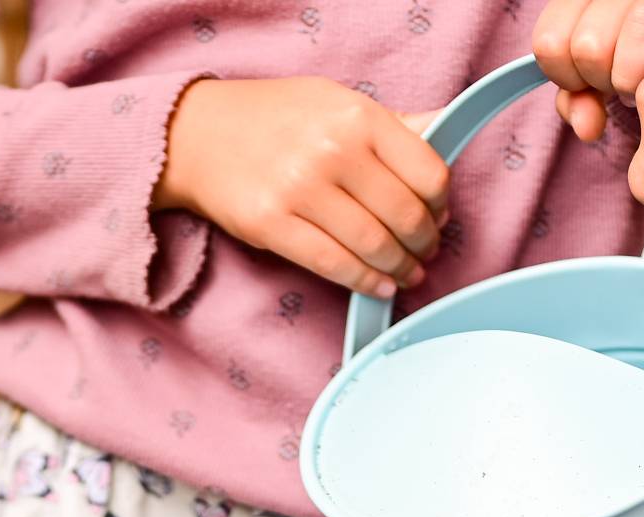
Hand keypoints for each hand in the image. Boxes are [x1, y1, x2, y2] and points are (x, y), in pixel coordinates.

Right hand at [154, 78, 447, 299]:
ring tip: (405, 273)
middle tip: (424, 252)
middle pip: (405, 216)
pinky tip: (378, 285)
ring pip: (374, 247)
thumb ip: (392, 125)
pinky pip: (335, 266)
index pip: (428, 173)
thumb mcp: (337, 103)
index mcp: (358, 116)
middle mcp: (332, 150)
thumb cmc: (275, 119)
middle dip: (423, 244)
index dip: (440, 204)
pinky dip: (366, 282)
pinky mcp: (273, 225)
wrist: (199, 134)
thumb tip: (444, 132)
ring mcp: (301, 189)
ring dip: (399, 269)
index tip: (438, 215)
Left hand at [535, 0, 643, 140]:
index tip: (588, 81)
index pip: (550, 41)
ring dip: (640, 82)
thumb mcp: (605, 74)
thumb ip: (580, 99)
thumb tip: (586, 126)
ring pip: (632, 49)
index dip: (566, 74)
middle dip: (606, 80)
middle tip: (628, 80)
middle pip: (589, 48)